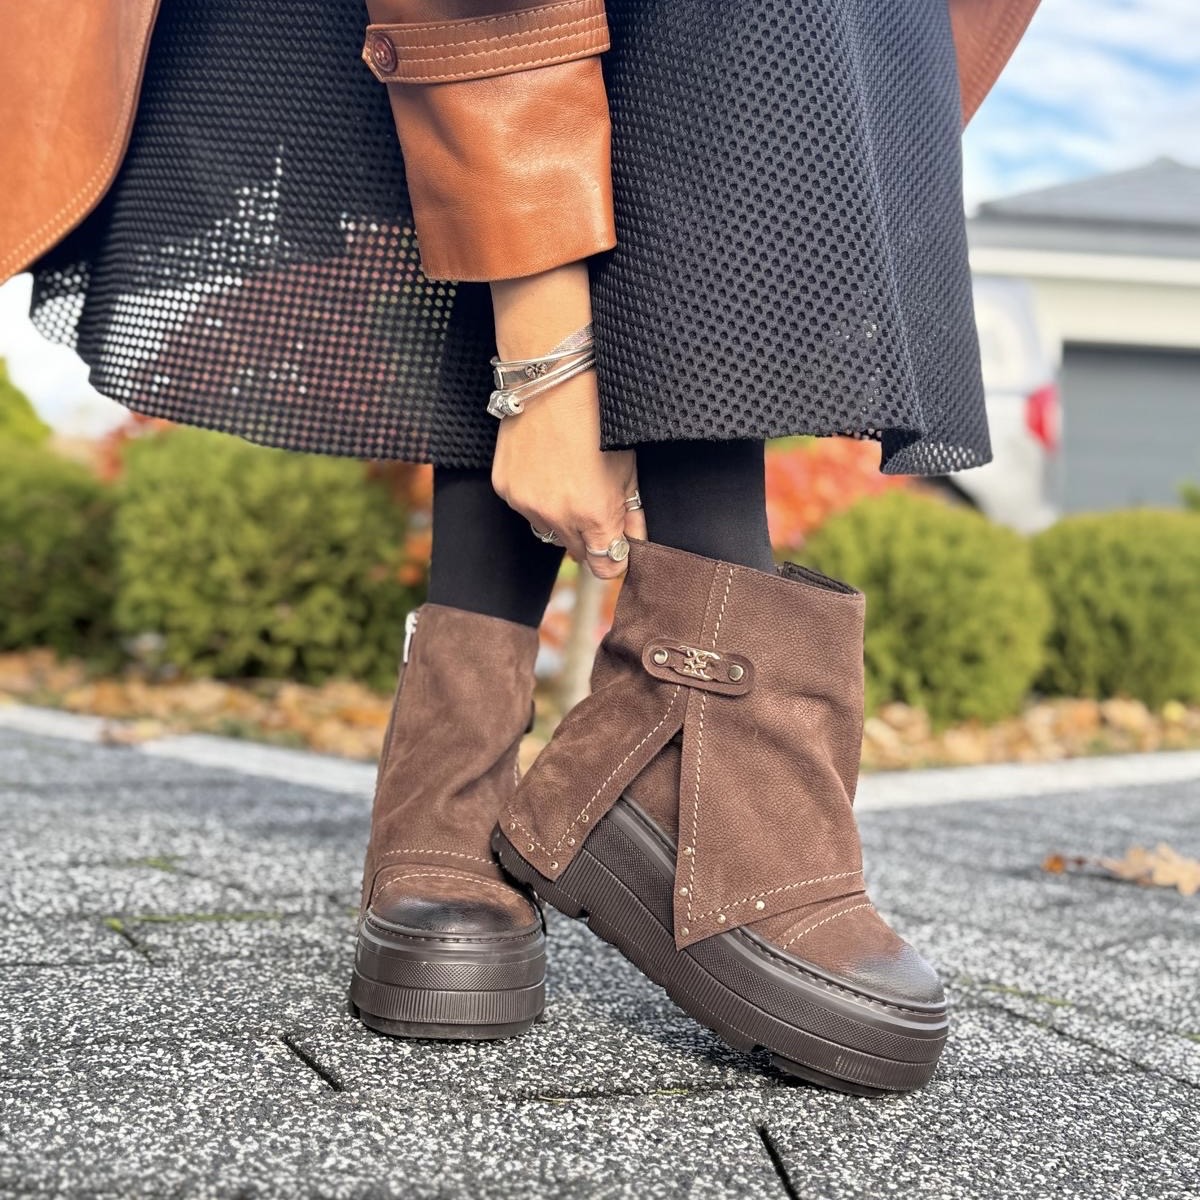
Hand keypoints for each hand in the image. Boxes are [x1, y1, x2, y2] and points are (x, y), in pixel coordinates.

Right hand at [491, 368, 646, 578]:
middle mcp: (558, 517)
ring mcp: (527, 504)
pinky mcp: (505, 489)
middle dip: (590, 537)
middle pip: (577, 552)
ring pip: (549, 531)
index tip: (618, 546)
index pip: (604, 567)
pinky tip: (546, 468)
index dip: (614, 558)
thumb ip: (632, 514)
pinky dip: (537, 498)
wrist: (553, 379)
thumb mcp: (628, 468)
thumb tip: (635, 542)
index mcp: (594, 515)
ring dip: (561, 518)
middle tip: (595, 504)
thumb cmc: (598, 417)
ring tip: (568, 479)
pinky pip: (526, 509)